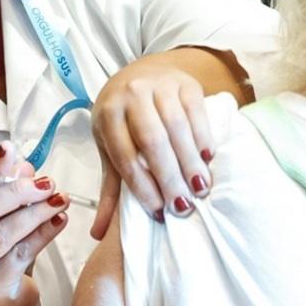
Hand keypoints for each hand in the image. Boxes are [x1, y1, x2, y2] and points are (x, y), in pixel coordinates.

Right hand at [0, 142, 70, 305]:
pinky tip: (60, 220)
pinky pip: (22, 254)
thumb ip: (8, 195)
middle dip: (17, 191)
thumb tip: (26, 165)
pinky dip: (44, 234)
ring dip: (36, 212)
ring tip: (61, 199)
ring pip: (3, 233)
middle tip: (48, 182)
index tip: (10, 148)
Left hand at [90, 53, 215, 239]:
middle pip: (152, 141)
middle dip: (169, 177)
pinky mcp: (185, 83)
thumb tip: (98, 233)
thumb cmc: (124, 117)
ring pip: (177, 127)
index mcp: (108, 115)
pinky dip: (203, 136)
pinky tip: (208, 158)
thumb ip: (110, 187)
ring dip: (190, 160)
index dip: (142, 186)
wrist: (142, 72)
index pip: (125, 155)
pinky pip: (196, 112)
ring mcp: (159, 85)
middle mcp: (131, 95)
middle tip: (183, 207)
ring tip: (200, 188)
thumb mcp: (111, 146)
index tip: (159, 212)